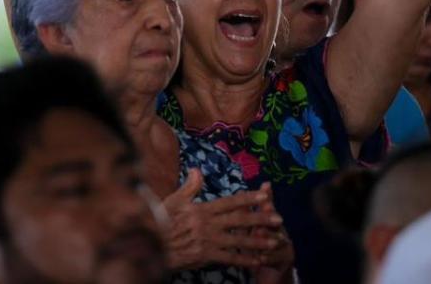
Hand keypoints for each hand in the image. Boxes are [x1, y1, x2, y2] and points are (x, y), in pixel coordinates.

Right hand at [161, 170, 285, 268]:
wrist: (151, 243)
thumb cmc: (161, 220)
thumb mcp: (174, 200)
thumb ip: (190, 186)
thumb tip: (197, 169)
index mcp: (203, 209)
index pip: (230, 202)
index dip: (248, 199)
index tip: (264, 195)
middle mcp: (208, 224)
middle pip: (239, 221)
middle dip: (260, 219)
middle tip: (279, 219)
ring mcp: (208, 241)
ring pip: (237, 241)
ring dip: (257, 241)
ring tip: (274, 241)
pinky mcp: (205, 256)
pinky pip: (228, 258)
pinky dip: (244, 260)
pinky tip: (257, 261)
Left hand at [248, 183, 293, 277]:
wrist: (270, 275)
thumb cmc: (256, 251)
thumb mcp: (248, 233)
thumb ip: (244, 215)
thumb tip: (239, 193)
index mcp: (270, 223)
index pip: (268, 206)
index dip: (267, 196)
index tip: (265, 185)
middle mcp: (281, 230)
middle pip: (275, 220)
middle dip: (269, 213)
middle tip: (265, 206)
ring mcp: (286, 244)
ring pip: (278, 239)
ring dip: (268, 236)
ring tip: (259, 233)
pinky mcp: (288, 259)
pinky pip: (279, 257)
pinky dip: (270, 257)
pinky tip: (262, 258)